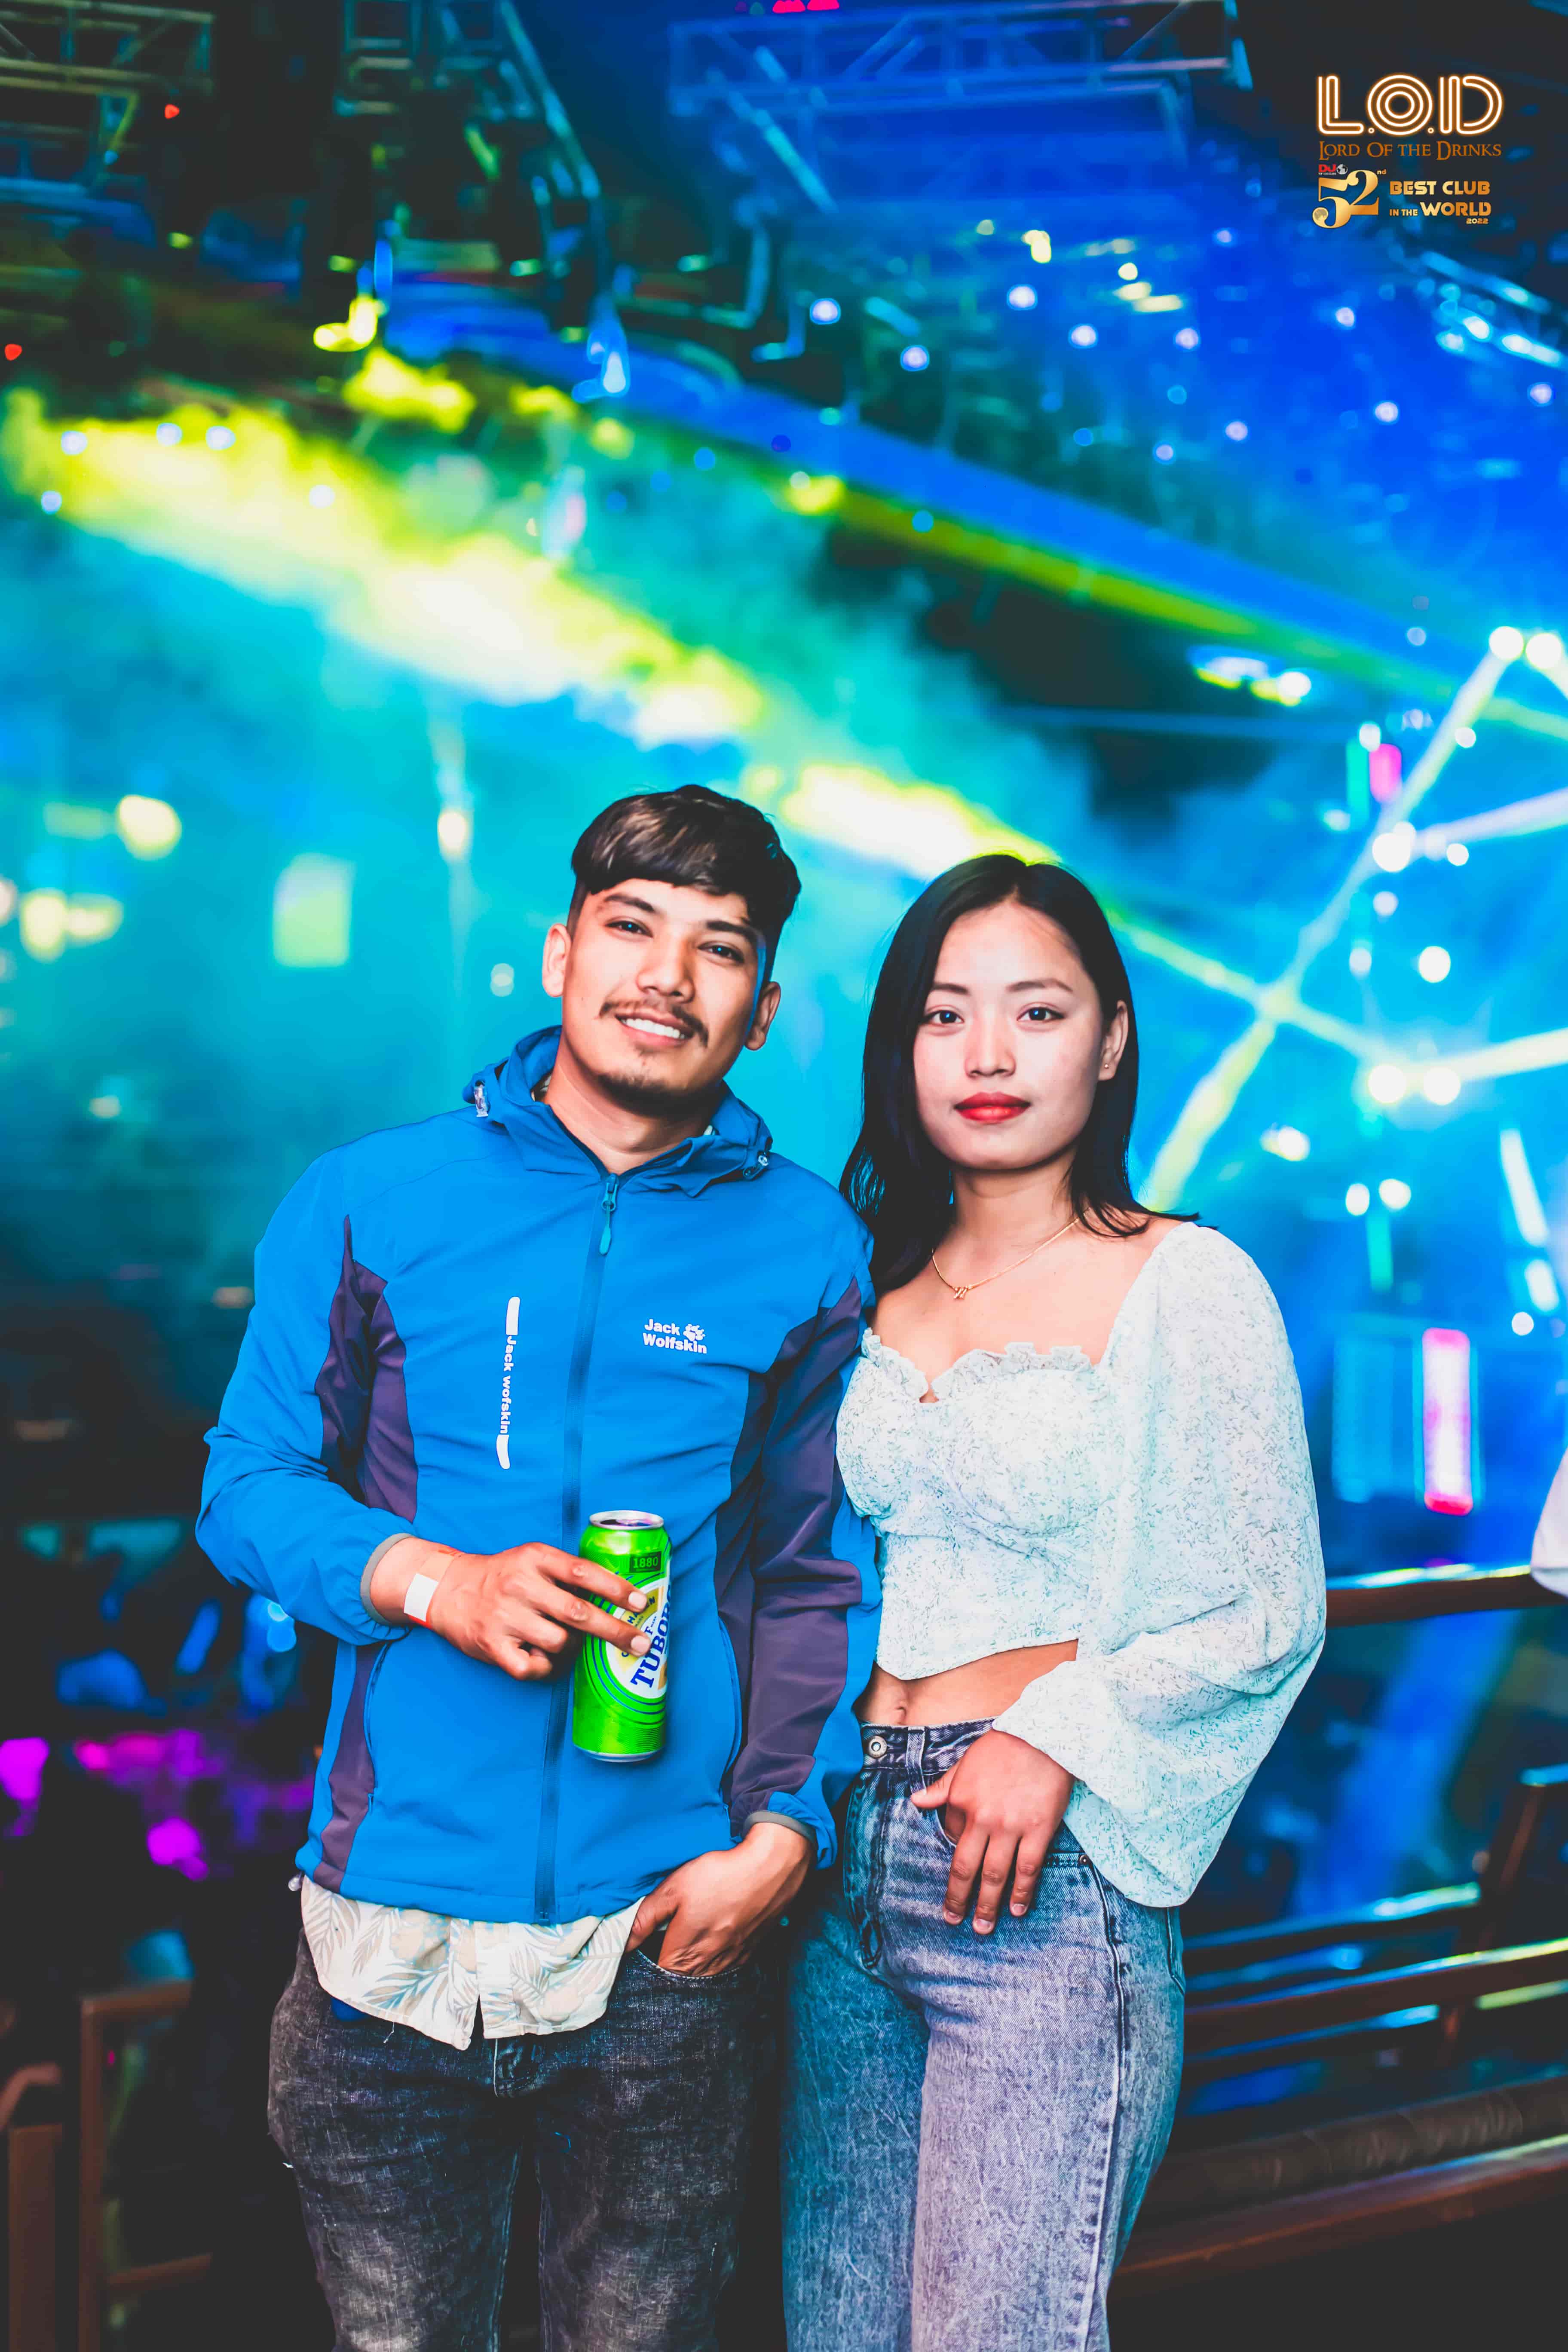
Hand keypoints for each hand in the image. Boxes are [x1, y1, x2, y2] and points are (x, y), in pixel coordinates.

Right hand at [368, 1536, 653, 1681]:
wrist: (447, 1588)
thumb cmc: (503, 1576)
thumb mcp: (533, 1560)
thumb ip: (567, 1573)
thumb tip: (619, 1595)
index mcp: (535, 1558)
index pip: (584, 1573)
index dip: (617, 1588)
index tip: (642, 1602)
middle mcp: (521, 1586)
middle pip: (578, 1613)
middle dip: (616, 1631)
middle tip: (642, 1644)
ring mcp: (505, 1617)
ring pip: (559, 1643)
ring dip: (573, 1648)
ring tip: (569, 1642)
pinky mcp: (491, 1645)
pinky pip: (531, 1667)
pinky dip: (544, 1667)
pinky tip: (541, 1656)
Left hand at [627, 1821, 810, 1976]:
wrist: (770, 1868)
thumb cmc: (720, 1875)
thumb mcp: (674, 1889)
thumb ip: (646, 1917)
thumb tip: (624, 1941)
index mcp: (684, 1952)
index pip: (656, 1972)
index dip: (647, 1956)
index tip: (647, 1940)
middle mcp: (707, 1964)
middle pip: (680, 1976)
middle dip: (670, 1961)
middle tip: (668, 1937)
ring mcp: (731, 1960)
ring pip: (703, 1973)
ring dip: (694, 1961)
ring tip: (691, 1937)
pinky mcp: (749, 1952)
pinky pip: (726, 1965)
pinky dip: (716, 1957)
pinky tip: (715, 1937)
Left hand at [910, 1730, 1071, 1934]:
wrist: (1045, 1735)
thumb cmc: (1004, 1746)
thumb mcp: (965, 1763)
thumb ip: (942, 1786)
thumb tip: (916, 1800)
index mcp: (961, 1800)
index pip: (951, 1834)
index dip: (955, 1850)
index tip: (960, 1867)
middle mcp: (983, 1818)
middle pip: (966, 1868)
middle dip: (959, 1898)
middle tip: (953, 1920)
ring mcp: (1011, 1827)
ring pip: (995, 1875)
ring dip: (988, 1905)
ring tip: (983, 1927)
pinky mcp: (1038, 1830)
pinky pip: (1027, 1869)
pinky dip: (1021, 1892)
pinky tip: (1017, 1909)